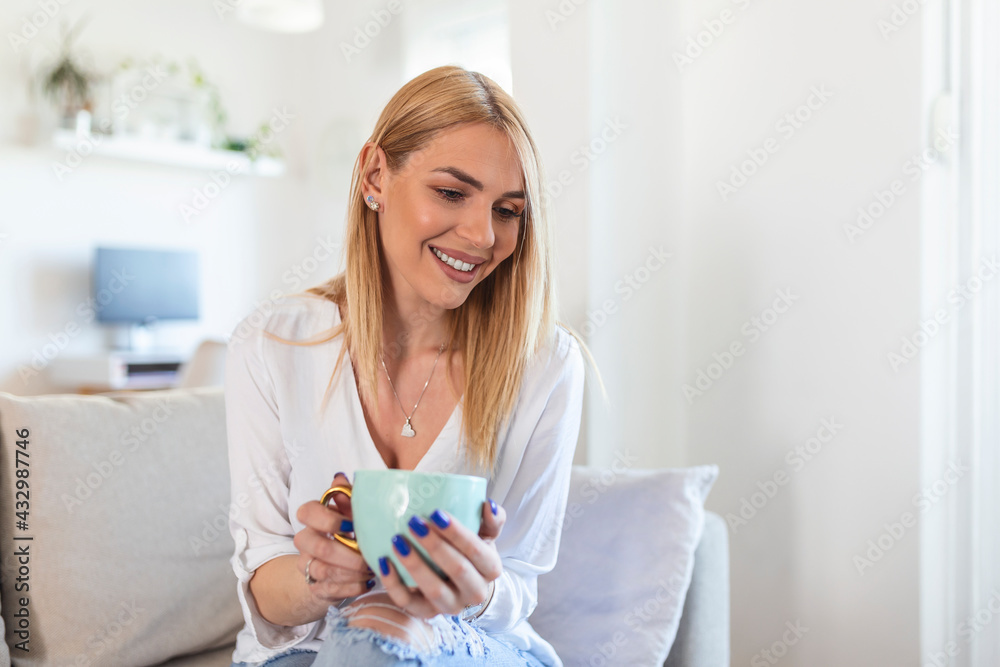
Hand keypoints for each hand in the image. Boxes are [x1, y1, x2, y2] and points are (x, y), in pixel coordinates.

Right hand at [293, 472, 374, 602]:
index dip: (329, 519)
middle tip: (370, 555)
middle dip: (348, 554)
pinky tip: (368, 582)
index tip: (352, 525)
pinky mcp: (315, 586)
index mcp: (312, 518)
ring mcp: (307, 565)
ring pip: (324, 571)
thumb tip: (340, 477)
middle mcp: (305, 541)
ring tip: (373, 569)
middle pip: (318, 547)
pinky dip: (352, 587)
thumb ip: (348, 495)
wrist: (337, 562)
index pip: (307, 512)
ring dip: (352, 572)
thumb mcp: (351, 510)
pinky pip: (330, 590)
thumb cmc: (348, 529)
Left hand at [378, 499, 505, 618]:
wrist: (464, 586)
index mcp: (491, 569)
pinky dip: (394, 584)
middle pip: (457, 570)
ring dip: (415, 564)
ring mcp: (451, 606)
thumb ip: (492, 520)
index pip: (476, 551)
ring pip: (434, 590)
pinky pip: (409, 603)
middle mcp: (475, 591)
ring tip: (397, 540)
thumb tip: (488, 504)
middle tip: (414, 522)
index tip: (436, 513)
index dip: (457, 533)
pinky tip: (384, 562)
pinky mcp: (427, 613)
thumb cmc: (472, 552)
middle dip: (434, 545)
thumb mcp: (486, 535)